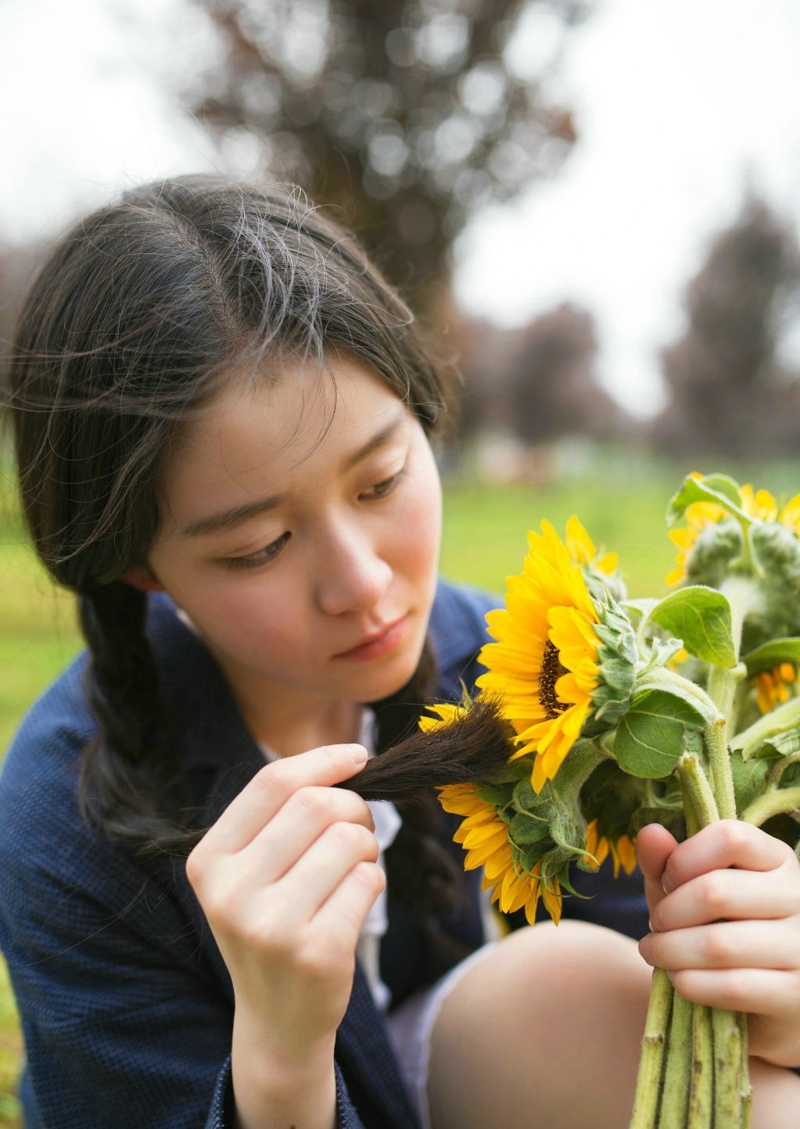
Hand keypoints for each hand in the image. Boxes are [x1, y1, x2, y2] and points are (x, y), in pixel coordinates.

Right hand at [186, 742, 383, 1124]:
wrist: (277, 1022)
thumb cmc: (274, 923)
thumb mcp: (252, 871)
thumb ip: (283, 815)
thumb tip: (349, 760)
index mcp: (209, 860)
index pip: (272, 782)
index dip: (324, 760)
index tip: (359, 757)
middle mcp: (230, 892)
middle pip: (317, 805)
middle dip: (354, 808)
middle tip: (360, 831)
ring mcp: (270, 926)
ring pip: (349, 840)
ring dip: (367, 847)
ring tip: (353, 872)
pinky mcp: (315, 953)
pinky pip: (367, 880)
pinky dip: (373, 882)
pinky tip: (353, 906)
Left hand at [637, 820, 799, 1067]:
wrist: (758, 997)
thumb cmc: (717, 924)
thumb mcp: (689, 887)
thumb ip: (666, 860)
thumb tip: (650, 833)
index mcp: (777, 858)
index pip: (732, 839)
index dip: (686, 858)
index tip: (668, 881)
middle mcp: (799, 896)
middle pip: (717, 891)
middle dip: (669, 912)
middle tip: (655, 925)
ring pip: (720, 945)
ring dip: (671, 950)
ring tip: (654, 952)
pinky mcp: (795, 994)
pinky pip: (731, 987)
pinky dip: (690, 982)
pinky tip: (676, 977)